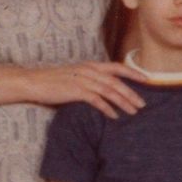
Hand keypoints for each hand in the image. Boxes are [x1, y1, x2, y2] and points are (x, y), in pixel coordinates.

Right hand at [29, 60, 145, 118]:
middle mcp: (89, 71)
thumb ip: (91, 78)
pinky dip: (107, 108)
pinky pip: (96, 100)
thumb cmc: (54, 80)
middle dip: (132, 93)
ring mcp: (82, 80)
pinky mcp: (75, 91)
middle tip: (143, 104)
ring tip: (133, 112)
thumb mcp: (75, 74)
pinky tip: (115, 116)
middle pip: (116, 82)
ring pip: (110, 91)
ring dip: (123, 102)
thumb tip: (106, 87)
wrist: (33, 82)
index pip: (117, 67)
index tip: (147, 79)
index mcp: (90, 65)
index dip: (133, 73)